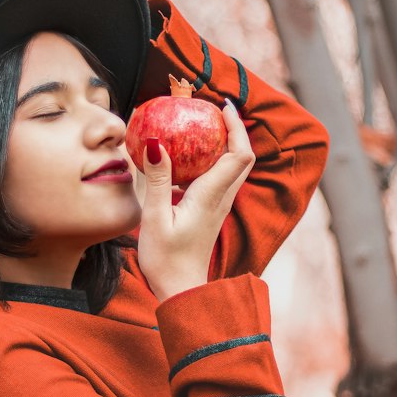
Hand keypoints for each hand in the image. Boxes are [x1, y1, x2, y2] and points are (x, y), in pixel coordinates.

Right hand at [135, 100, 254, 302]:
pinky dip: (211, 160)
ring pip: (233, 168)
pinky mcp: (210, 213)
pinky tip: (187, 158)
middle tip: (214, 110)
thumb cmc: (165, 259)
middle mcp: (221, 199)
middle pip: (242, 157)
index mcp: (211, 196)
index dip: (236, 126)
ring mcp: (218, 207)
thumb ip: (157, 179)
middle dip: (234, 129)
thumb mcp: (154, 217)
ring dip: (225, 144)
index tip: (221, 105)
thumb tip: (156, 142)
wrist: (179, 291)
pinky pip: (218, 179)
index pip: (238, 153)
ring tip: (202, 126)